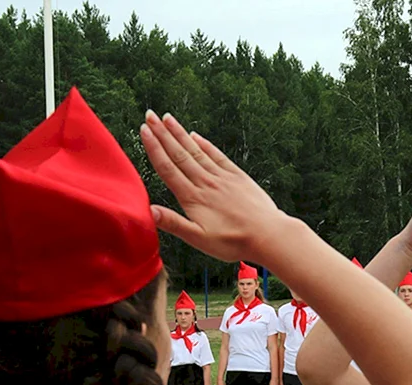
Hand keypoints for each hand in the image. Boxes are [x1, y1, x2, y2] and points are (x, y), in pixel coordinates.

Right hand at [140, 111, 282, 263]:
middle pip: (179, 154)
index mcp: (193, 198)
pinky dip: (204, 144)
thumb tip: (149, 211)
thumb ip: (174, 224)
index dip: (154, 148)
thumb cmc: (233, 242)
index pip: (168, 168)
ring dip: (180, 133)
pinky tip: (195, 135)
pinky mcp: (237, 176)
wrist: (267, 235)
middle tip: (150, 115)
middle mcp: (205, 182)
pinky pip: (217, 155)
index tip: (144, 131)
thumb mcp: (199, 239)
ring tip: (167, 118)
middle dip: (162, 133)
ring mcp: (222, 177)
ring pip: (196, 150)